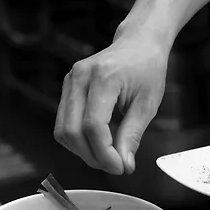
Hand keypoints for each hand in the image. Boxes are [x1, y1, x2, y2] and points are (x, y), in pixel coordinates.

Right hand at [53, 28, 168, 174]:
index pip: (93, 126)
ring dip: (83, 152)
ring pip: (63, 132)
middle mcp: (80, 77)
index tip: (120, 167)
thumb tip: (123, 164)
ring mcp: (69, 82)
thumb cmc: (146, 68)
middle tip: (114, 166)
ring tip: (106, 155)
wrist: (138, 42)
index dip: (104, 154)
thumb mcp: (147, 104)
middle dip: (92, 157)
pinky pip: (63, 125)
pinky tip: (97, 142)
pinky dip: (78, 142)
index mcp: (103, 77)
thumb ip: (132, 136)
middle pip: (72, 132)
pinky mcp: (67, 90)